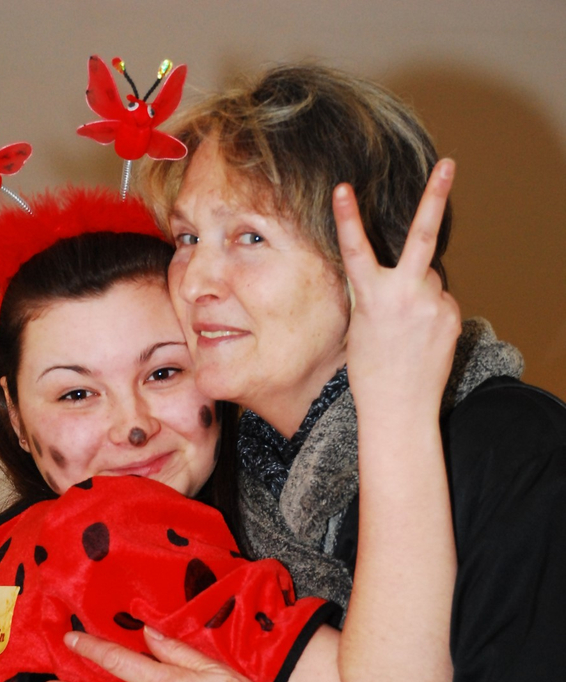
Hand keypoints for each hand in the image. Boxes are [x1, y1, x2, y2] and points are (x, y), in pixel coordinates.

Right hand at [333, 159, 460, 423]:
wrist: (399, 407)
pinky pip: (440, 299)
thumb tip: (413, 273)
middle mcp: (405, 295)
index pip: (355, 249)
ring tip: (406, 326)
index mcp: (371, 298)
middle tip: (448, 164)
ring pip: (429, 277)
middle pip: (423, 236)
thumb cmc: (370, 372)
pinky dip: (430, 310)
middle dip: (436, 197)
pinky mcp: (451, 315)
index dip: (346, 218)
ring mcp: (433, 303)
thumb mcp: (361, 327)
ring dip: (419, 288)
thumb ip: (380, 293)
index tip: (341, 189)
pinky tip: (421, 336)